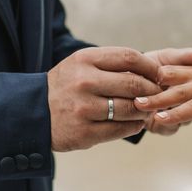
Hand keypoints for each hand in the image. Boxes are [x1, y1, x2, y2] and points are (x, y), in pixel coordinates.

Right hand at [48, 47, 162, 151]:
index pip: (129, 57)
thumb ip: (112, 64)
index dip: (150, 67)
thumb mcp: (81, 64)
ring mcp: (84, 108)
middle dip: (152, 91)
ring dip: (145, 110)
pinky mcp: (84, 132)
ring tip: (146, 110)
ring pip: (131, 109)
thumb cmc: (66, 86)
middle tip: (158, 95)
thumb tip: (152, 73)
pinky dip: (134, 126)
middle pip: (134, 84)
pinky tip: (134, 123)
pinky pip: (121, 129)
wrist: (33, 112)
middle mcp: (84, 82)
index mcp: (85, 60)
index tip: (158, 75)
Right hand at [135, 46, 191, 144]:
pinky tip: (144, 76)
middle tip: (137, 104)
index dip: (177, 113)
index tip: (160, 118)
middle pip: (179, 92)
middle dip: (157, 99)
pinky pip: (178, 68)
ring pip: (174, 77)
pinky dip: (161, 72)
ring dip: (155, 83)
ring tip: (135, 88)